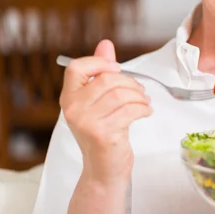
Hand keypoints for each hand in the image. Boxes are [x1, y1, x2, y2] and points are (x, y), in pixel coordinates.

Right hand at [59, 39, 151, 185]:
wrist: (103, 169)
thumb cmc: (103, 132)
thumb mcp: (99, 102)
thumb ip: (101, 72)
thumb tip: (105, 44)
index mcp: (69, 98)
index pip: (76, 68)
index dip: (99, 62)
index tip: (117, 68)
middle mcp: (73, 109)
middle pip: (107, 80)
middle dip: (130, 82)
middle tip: (140, 91)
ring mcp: (86, 122)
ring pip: (121, 94)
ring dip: (139, 96)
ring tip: (144, 102)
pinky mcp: (103, 134)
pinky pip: (130, 110)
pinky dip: (143, 109)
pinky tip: (145, 112)